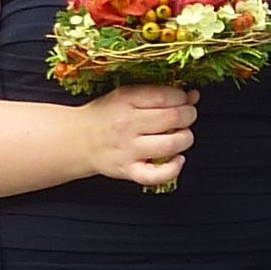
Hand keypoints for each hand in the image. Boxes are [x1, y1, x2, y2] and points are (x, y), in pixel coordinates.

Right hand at [81, 86, 197, 188]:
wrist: (78, 140)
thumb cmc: (105, 116)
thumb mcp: (127, 96)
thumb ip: (159, 94)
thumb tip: (192, 96)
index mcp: (126, 100)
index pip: (165, 96)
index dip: (183, 98)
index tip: (185, 99)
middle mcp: (127, 125)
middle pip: (172, 119)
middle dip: (188, 116)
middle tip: (187, 116)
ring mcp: (128, 150)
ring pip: (170, 145)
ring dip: (186, 139)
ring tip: (182, 135)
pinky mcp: (128, 170)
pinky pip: (156, 175)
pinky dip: (174, 168)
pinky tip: (178, 159)